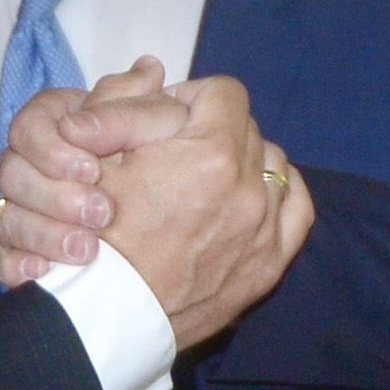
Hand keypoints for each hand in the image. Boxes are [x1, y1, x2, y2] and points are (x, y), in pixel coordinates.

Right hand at [0, 60, 308, 342]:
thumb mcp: (97, 158)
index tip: (166, 114)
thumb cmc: (93, 238)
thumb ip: (127, 106)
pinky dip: (278, 194)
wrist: (106, 320)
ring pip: (273, 164)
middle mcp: (249, 189)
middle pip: (247, 127)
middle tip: (177, 148)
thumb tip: (152, 69)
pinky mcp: (269, 265)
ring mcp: (264, 230)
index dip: (190, 96)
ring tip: (208, 175)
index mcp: (210, 154)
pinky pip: (296, 209)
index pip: (222, 92)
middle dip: (213, 128)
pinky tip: (254, 195)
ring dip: (245, 159)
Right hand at [0, 62, 179, 280]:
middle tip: (101, 213)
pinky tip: (44, 273)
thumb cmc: (168, 172)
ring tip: (88, 251)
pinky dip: (18, 266)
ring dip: (44, 233)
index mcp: (61, 128)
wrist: (172, 251)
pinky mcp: (27, 258)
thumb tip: (149, 68)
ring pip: (7, 218)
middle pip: (12, 171)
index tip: (92, 168)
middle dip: (55, 194)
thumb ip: (150, 102)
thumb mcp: (163, 128)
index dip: (52, 145)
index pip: (30, 123)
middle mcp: (37, 169)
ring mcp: (27, 214)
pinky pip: (4, 261)